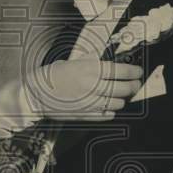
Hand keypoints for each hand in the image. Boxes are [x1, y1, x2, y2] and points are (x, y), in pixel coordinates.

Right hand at [28, 57, 143, 120]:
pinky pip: (107, 115)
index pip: (121, 71)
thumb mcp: (72, 61)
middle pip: (124, 88)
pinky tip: (108, 106)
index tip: (138, 72)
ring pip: (118, 103)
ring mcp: (90, 103)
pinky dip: (111, 111)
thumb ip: (91, 60)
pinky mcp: (86, 115)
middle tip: (135, 84)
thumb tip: (105, 56)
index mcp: (90, 69)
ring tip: (121, 95)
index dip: (134, 72)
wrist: (35, 95)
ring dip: (122, 99)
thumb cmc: (51, 76)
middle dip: (134, 86)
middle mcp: (93, 86)